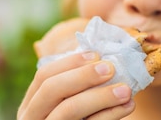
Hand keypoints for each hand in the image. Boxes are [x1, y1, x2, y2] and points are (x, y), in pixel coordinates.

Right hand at [18, 18, 134, 119]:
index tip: (96, 53)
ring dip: (100, 97)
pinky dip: (109, 116)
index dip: (70, 62)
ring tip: (127, 89)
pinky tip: (128, 106)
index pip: (45, 74)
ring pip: (68, 111)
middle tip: (111, 68)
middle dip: (83, 76)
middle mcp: (32, 117)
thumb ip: (80, 82)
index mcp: (32, 102)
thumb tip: (107, 48)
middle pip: (51, 89)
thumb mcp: (74, 101)